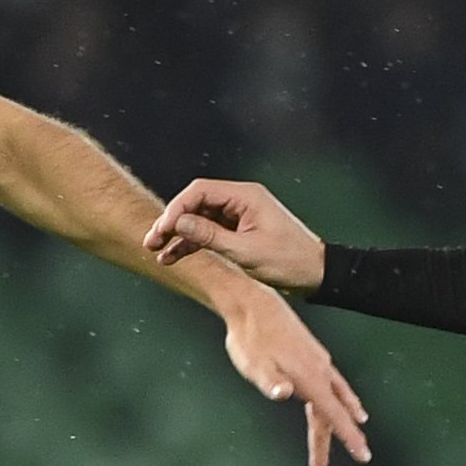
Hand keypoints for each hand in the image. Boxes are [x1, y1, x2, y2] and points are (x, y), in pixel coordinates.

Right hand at [145, 179, 328, 294]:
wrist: (314, 274)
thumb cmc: (289, 261)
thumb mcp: (246, 251)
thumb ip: (210, 236)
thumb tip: (179, 222)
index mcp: (246, 196)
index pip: (200, 192)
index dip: (176, 209)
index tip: (162, 229)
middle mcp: (240, 201)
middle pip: (195, 203)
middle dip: (172, 222)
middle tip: (151, 240)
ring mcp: (238, 215)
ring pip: (198, 218)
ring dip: (178, 234)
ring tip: (157, 251)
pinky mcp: (238, 230)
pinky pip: (208, 232)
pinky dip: (191, 243)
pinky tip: (173, 257)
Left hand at [216, 284, 371, 465]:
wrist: (254, 305)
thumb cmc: (249, 339)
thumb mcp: (253, 364)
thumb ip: (269, 380)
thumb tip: (282, 393)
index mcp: (309, 379)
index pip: (333, 415)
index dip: (349, 437)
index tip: (363, 455)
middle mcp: (320, 372)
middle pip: (332, 415)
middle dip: (335, 442)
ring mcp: (319, 363)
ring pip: (337, 399)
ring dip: (343, 421)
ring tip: (356, 438)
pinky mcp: (314, 356)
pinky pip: (336, 384)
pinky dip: (344, 398)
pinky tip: (347, 401)